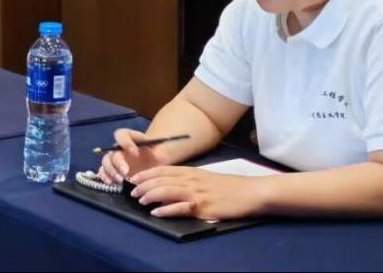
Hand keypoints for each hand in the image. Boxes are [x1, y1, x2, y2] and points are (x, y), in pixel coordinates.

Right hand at [98, 128, 163, 183]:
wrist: (154, 163)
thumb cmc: (156, 154)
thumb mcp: (159, 148)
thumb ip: (157, 148)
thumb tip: (155, 154)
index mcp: (128, 138)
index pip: (121, 135)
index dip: (125, 143)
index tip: (136, 153)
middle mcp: (119, 148)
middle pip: (112, 152)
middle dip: (118, 162)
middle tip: (126, 172)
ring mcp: (114, 160)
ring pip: (106, 162)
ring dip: (110, 171)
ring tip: (120, 180)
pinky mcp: (112, 171)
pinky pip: (102, 172)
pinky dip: (104, 177)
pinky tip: (111, 183)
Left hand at [129, 166, 264, 220]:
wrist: (250, 193)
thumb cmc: (228, 187)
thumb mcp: (205, 178)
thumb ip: (188, 179)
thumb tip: (169, 183)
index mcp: (191, 172)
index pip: (163, 170)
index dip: (146, 174)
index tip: (134, 178)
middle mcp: (191, 180)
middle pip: (161, 179)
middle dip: (144, 185)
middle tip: (132, 192)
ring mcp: (197, 193)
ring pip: (167, 190)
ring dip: (150, 195)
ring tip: (140, 200)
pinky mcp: (203, 207)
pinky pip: (180, 208)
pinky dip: (166, 209)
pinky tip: (156, 212)